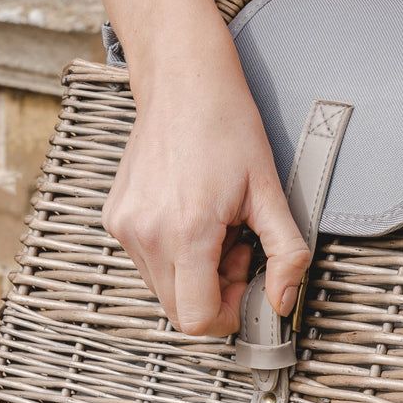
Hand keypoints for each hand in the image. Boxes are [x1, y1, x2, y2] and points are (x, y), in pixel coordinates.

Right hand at [102, 38, 310, 337]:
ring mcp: (125, 228)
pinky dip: (175, 255)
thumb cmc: (228, 128)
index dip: (229, 314)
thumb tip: (282, 302)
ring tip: (218, 229)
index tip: (248, 282)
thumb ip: (286, 254)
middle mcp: (146, 235)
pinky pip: (148, 263)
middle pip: (179, 311)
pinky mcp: (115, 219)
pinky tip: (194, 218)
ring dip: (196, 275)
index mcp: (186, 232)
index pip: (197, 319)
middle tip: (238, 249)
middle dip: (215, 294)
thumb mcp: (270, 193)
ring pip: (163, 289)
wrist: (183, 83)